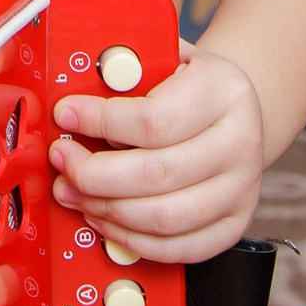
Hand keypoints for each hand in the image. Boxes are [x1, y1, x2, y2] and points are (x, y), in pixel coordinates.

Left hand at [49, 43, 264, 264]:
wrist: (235, 111)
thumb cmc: (190, 84)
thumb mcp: (166, 57)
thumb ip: (126, 72)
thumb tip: (70, 96)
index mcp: (223, 92)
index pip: (153, 120)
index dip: (99, 122)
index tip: (65, 115)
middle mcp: (240, 143)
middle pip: (155, 175)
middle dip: (93, 175)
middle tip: (63, 162)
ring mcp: (241, 190)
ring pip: (163, 218)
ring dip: (106, 210)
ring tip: (74, 192)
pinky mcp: (234, 225)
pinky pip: (177, 247)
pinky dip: (132, 239)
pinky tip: (104, 218)